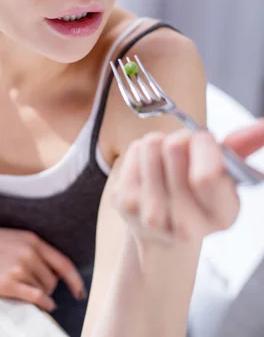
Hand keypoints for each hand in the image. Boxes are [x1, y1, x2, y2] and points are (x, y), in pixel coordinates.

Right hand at [0, 224, 85, 311]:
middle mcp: (29, 252)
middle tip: (37, 291)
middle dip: (49, 288)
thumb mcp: (11, 238)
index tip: (80, 292)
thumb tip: (44, 269)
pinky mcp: (7, 283)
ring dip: (40, 295)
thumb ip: (29, 250)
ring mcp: (19, 268)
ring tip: (26, 293)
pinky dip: (43, 303)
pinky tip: (42, 305)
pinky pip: (35, 297)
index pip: (63, 263)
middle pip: (53, 280)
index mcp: (31, 239)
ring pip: (44, 289)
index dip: (75, 280)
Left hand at [111, 119, 263, 244]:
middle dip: (181, 138)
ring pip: (151, 144)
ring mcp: (152, 217)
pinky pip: (133, 151)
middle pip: (175, 147)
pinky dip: (140, 153)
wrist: (160, 230)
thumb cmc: (196, 192)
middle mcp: (187, 225)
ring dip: (158, 143)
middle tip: (182, 150)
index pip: (207, 174)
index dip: (204, 145)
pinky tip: (147, 172)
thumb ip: (243, 147)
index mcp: (222, 215)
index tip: (204, 141)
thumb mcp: (224, 173)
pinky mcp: (125, 204)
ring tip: (164, 162)